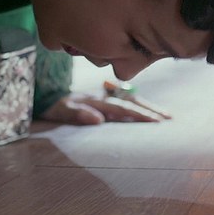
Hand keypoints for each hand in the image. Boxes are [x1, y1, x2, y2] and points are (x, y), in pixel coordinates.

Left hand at [41, 91, 171, 124]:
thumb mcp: (59, 111)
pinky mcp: (103, 94)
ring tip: (165, 115)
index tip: (156, 122)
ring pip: (131, 98)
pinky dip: (138, 102)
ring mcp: (104, 93)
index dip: (139, 115)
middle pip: (131, 101)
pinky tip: (148, 107)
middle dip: (151, 110)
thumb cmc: (51, 106)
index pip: (122, 108)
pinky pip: (125, 97)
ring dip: (148, 106)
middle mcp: (103, 93)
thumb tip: (98, 119)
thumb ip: (76, 114)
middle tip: (169, 119)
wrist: (44, 92)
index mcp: (95, 98)